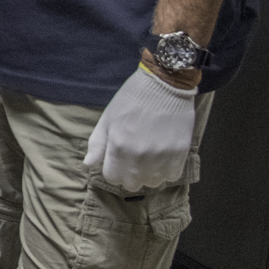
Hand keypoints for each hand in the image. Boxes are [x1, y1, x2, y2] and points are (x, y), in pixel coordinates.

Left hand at [84, 65, 195, 190]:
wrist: (164, 84)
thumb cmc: (133, 99)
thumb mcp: (108, 118)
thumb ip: (97, 144)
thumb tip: (88, 164)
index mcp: (118, 147)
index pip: (112, 178)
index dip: (114, 169)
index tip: (119, 159)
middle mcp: (139, 156)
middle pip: (132, 185)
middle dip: (130, 174)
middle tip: (134, 158)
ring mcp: (161, 156)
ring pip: (152, 183)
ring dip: (149, 174)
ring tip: (150, 156)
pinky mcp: (180, 154)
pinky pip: (171, 176)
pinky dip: (167, 170)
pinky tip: (163, 156)